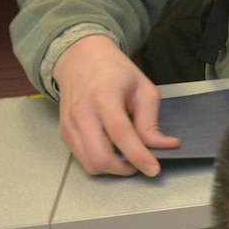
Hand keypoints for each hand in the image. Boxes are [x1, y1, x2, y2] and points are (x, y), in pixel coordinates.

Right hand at [53, 35, 178, 176]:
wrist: (81, 59)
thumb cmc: (115, 72)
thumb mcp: (143, 89)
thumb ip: (151, 121)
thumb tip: (164, 146)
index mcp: (104, 97)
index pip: (121, 135)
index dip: (138, 156)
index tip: (154, 169)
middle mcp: (82, 112)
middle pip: (100, 156)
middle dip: (124, 169)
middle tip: (141, 163)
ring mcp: (69, 124)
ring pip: (89, 163)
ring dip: (112, 168)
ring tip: (128, 157)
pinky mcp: (64, 132)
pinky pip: (82, 158)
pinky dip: (100, 161)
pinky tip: (113, 150)